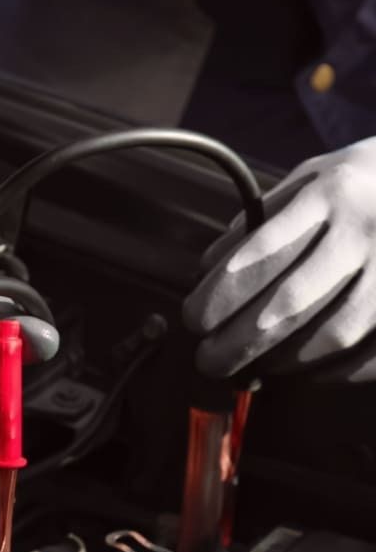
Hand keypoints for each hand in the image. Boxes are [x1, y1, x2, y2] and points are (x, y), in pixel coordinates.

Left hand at [183, 137, 375, 381]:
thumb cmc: (361, 187)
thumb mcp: (312, 180)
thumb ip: (261, 222)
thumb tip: (208, 270)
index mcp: (328, 194)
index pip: (261, 253)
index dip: (219, 297)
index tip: (194, 319)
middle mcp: (362, 231)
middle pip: (288, 304)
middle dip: (238, 343)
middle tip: (208, 361)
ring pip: (331, 336)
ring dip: (282, 361)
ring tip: (254, 366)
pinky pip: (370, 355)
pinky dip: (333, 372)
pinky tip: (306, 371)